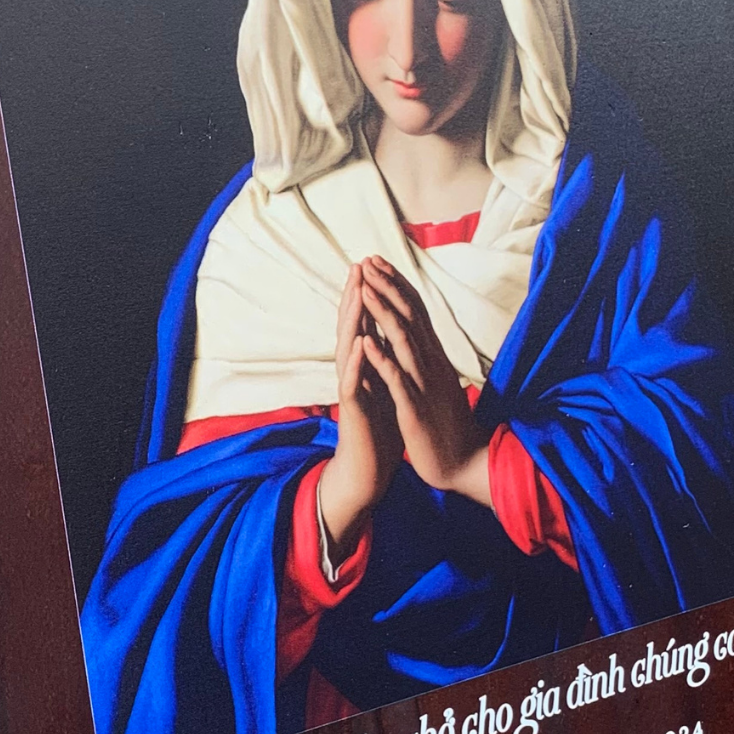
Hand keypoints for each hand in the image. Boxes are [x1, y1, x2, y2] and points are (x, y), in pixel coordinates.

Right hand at [320, 263, 402, 558]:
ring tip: (356, 292)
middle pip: (352, 327)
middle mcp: (354, 371)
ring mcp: (352, 389)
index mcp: (366, 365)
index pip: (365, 323)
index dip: (369, 295)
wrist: (368, 470)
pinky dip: (356, 362)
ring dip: (352, 320)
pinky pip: (353, 382)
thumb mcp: (385, 387)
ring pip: (348, 348)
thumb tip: (385, 334)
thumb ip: (382, 361)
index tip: (375, 265)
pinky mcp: (354, 410)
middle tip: (357, 264)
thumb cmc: (379, 429)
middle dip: (355, 296)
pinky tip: (358, 344)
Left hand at [358, 257, 492, 507]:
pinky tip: (366, 342)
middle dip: (387, 287)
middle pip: (409, 317)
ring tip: (365, 287)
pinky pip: (397, 380)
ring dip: (383, 312)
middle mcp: (431, 363)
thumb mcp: (439, 382)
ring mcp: (424, 384)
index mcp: (434, 357)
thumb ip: (429, 357)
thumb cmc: (447, 423)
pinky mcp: (415, 408)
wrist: (463, 461)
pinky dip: (382, 360)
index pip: (416, 313)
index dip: (397, 286)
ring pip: (403, 341)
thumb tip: (420, 335)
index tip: (379, 263)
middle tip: (368, 261)